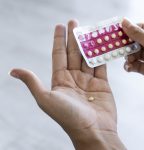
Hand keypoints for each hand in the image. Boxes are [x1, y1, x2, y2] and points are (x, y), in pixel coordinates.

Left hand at [10, 20, 124, 149]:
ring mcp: (89, 81)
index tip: (60, 25)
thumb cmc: (69, 117)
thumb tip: (14, 70)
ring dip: (89, 44)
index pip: (59, 55)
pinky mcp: (103, 84)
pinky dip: (102, 55)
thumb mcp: (46, 99)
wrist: (94, 131)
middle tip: (75, 22)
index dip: (59, 40)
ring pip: (88, 58)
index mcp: (60, 81)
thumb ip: (33, 82)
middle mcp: (74, 79)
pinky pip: (102, 66)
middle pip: (74, 53)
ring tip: (90, 29)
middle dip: (74, 37)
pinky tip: (102, 44)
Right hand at [122, 18, 143, 107]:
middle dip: (127, 45)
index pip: (141, 28)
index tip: (117, 34)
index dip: (129, 30)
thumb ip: (139, 35)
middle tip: (118, 49)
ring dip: (128, 57)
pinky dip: (130, 66)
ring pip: (135, 54)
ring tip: (128, 61)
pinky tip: (128, 68)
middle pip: (136, 42)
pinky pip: (136, 66)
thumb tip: (125, 22)